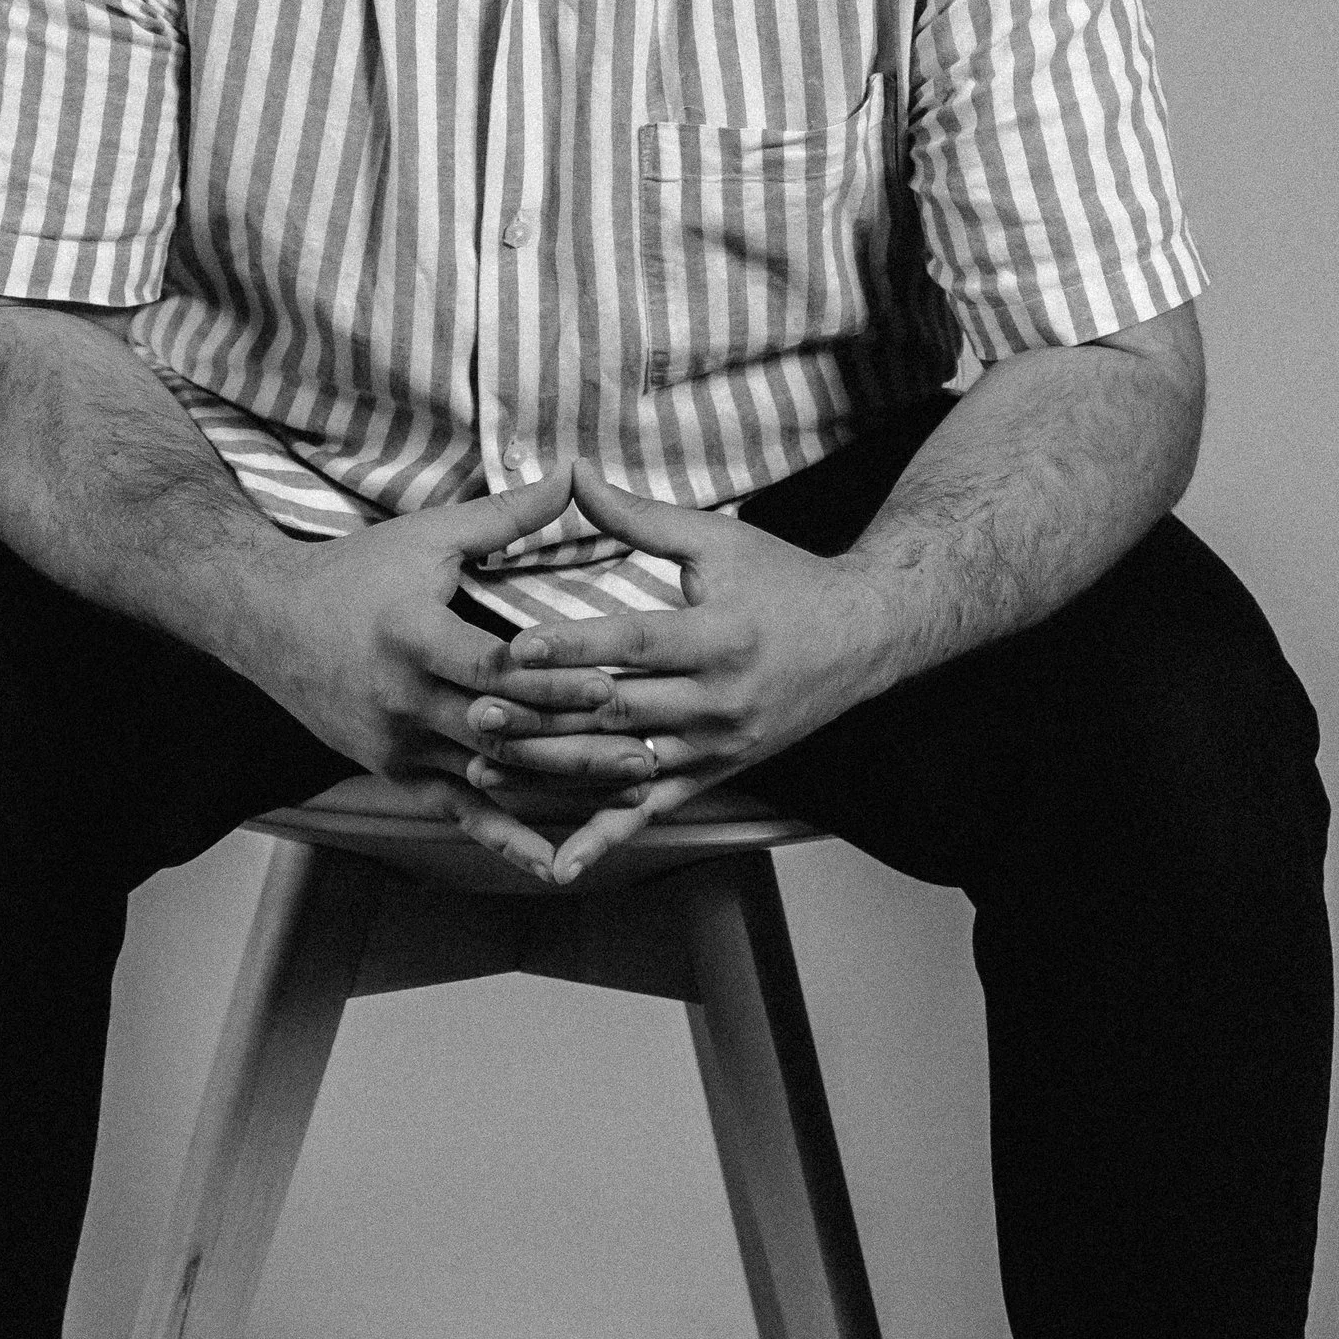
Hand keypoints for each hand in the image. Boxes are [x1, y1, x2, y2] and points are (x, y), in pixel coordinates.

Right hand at [248, 465, 656, 879]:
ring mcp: (397, 744)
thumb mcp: (428, 536)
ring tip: (628, 797)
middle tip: (648, 755)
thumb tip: (571, 475)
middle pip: (501, 733)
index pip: (491, 669)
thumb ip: (504, 516)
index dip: (550, 682)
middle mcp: (402, 699)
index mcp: (412, 635)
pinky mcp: (394, 771)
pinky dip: (507, 838)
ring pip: (490, 777)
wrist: (266, 621)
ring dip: (560, 790)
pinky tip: (556, 863)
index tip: (611, 689)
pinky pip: (459, 812)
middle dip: (576, 747)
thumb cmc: (356, 570)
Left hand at [459, 456, 898, 882]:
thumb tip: (574, 475)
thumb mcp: (717, 541)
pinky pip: (652, 810)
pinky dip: (604, 836)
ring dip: (552, 773)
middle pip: (617, 712)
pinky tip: (559, 863)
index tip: (514, 648)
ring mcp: (716, 746)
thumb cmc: (785, 580)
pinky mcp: (715, 774)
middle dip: (542, 715)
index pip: (633, 644)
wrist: (862, 638)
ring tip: (485, 769)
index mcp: (718, 636)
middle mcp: (718, 700)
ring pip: (622, 765)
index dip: (572, 648)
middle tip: (475, 713)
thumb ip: (640, 517)